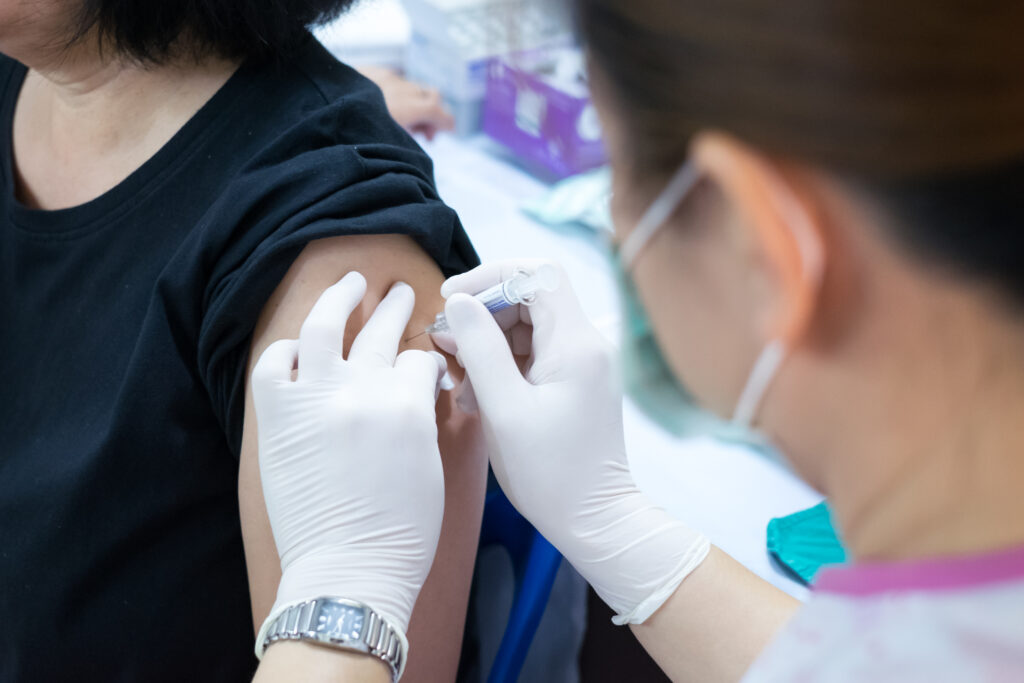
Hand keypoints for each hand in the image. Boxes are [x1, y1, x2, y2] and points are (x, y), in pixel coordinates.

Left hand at [252, 272, 447, 636]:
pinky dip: (285, 348)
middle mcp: (362, 390)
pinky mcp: (279, 417)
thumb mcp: (432, 466)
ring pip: (325, 325)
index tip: (426, 367)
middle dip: (395, 308)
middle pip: (382, 331)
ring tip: (352, 281)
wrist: (348, 570)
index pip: (420, 359)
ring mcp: (316, 399)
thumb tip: (420, 388)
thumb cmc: (401, 532)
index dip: (427, 360)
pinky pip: (274, 363)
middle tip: (399, 293)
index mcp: (407, 403)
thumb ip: (423, 415)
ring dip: (340, 298)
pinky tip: (297, 345)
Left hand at [360, 66, 454, 139]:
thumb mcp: (386, 143)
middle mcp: (400, 88)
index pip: (438, 110)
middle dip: (433, 112)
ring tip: (404, 120)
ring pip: (412, 86)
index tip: (450, 131)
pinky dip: (398, 92)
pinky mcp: (369, 71)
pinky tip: (384, 105)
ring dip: (416, 102)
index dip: (447, 122)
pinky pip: (393, 79)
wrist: (319, 104)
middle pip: (431, 94)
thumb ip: (406, 142)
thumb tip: (418, 147)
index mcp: (407, 107)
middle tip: (425, 133)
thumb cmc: (352, 132)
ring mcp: (385, 76)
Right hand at [435, 261, 709, 623]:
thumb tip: (459, 302)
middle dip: (482, 314)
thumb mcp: (504, 409)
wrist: (594, 521)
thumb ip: (480, 349)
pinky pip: (532, 356)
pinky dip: (500, 367)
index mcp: (575, 343)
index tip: (452, 299)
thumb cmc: (550, 473)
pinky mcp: (573, 385)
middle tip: (445, 343)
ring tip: (458, 381)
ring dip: (486, 344)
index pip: (537, 273)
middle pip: (529, 298)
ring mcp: (581, 365)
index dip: (491, 276)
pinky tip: (475, 397)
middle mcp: (585, 345)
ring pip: (526, 328)